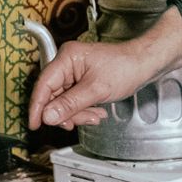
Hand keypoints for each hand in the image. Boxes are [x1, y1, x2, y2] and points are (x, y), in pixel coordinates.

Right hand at [28, 36, 171, 130]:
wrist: (146, 64)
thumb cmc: (126, 67)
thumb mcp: (96, 90)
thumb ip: (70, 104)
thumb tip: (48, 116)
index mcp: (67, 58)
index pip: (44, 85)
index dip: (37, 107)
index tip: (35, 124)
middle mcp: (68, 63)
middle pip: (54, 95)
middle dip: (66, 113)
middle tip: (76, 123)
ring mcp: (75, 72)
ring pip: (65, 101)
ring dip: (78, 113)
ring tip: (95, 116)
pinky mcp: (83, 80)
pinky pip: (75, 100)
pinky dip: (84, 110)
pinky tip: (97, 112)